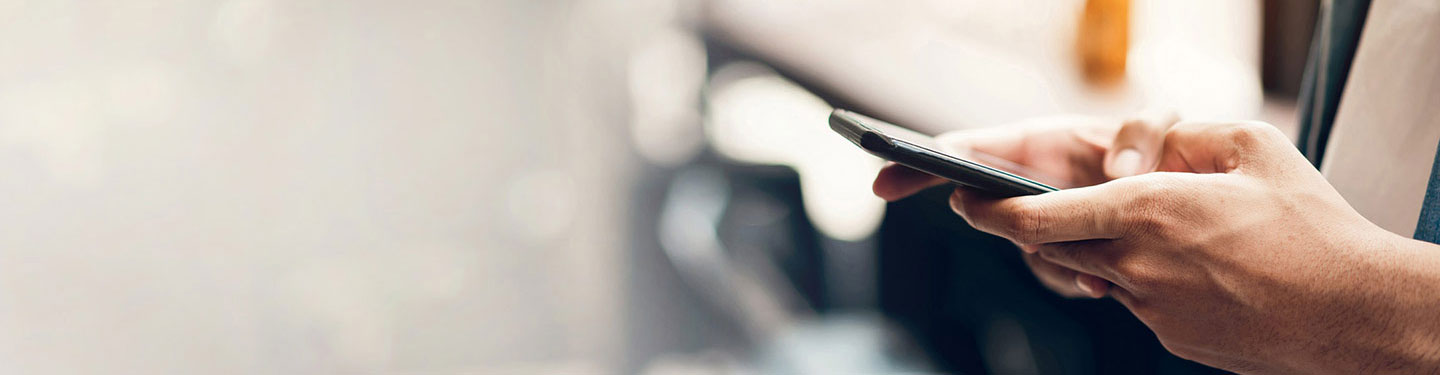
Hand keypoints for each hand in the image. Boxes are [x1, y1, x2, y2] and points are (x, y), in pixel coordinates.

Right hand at [873, 111, 1176, 297]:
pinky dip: (1078, 280)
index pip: (966, 149)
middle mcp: (1032, 183)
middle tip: (1015, 229)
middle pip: (980, 204)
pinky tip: (1103, 284)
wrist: (1196, 203)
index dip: (921, 163)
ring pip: (1025, 247)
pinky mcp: (1071, 253)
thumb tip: (1121, 176)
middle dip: (986, 220)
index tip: (886, 179)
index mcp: (1039, 143)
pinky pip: (1058, 273)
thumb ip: (1140, 135)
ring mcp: (1048, 221)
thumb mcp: (1159, 126)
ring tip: (1089, 270)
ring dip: (1051, 260)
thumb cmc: (1171, 149)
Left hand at [950, 121, 1439, 372]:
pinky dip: (1145, 281)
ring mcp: (1150, 307)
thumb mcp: (1254, 149)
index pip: (1036, 217)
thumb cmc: (1312, 229)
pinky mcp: (1169, 338)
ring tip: (1160, 236)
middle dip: (1036, 228)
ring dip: (1105, 252)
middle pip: (1054, 247)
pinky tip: (1194, 271)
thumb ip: (1187, 134)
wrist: (1353, 314)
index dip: (989, 209)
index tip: (964, 199)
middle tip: (1029, 209)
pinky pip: (1137, 301)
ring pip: (1098, 273)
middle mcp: (1135, 264)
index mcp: (1146, 211)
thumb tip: (1146, 143)